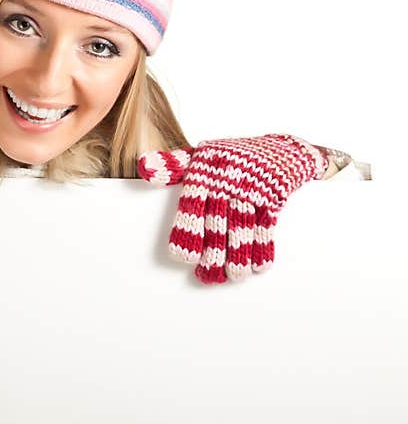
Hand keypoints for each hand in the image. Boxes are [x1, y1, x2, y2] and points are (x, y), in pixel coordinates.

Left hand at [137, 134, 327, 283]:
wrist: (278, 148)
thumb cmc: (230, 157)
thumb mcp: (200, 156)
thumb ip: (172, 166)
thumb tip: (144, 167)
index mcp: (203, 175)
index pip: (192, 205)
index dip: (187, 231)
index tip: (184, 257)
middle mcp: (226, 185)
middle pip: (218, 224)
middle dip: (214, 252)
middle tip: (207, 276)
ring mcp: (251, 193)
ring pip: (243, 228)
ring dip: (239, 255)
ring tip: (233, 276)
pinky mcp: (272, 200)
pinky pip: (267, 225)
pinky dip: (264, 247)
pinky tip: (257, 266)